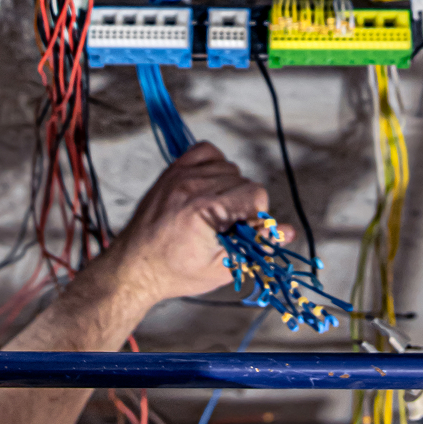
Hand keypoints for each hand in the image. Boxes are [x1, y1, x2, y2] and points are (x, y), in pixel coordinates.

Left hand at [107, 141, 292, 304]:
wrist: (134, 267)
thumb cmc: (175, 272)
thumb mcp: (222, 268)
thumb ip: (257, 247)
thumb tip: (288, 232)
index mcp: (205, 209)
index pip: (256, 193)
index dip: (256, 216)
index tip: (242, 233)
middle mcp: (192, 186)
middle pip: (244, 181)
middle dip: (243, 206)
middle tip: (225, 229)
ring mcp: (180, 175)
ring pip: (229, 167)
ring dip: (229, 188)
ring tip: (214, 213)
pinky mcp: (172, 171)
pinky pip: (207, 151)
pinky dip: (214, 165)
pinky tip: (209, 188)